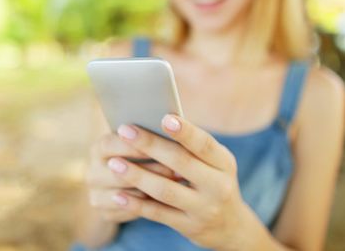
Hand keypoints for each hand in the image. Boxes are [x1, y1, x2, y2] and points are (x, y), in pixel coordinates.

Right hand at [86, 132, 179, 223]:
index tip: (159, 144)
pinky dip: (148, 208)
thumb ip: (149, 135)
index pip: (110, 144)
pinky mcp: (105, 213)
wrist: (128, 186)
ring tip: (178, 185)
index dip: (133, 145)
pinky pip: (127, 212)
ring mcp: (96, 194)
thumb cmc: (142, 154)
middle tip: (178, 169)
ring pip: (124, 195)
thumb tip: (172, 123)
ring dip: (151, 190)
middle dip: (149, 170)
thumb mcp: (141, 143)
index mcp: (99, 148)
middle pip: (116, 172)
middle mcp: (93, 172)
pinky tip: (169, 202)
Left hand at [106, 115, 249, 249]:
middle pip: (181, 163)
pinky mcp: (189, 227)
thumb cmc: (212, 181)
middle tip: (125, 131)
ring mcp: (204, 209)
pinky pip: (158, 214)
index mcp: (224, 162)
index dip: (185, 132)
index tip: (164, 118)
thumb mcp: (214, 163)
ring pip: (165, 190)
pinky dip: (136, 204)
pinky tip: (118, 194)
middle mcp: (218, 186)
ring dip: (137, 176)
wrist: (230, 226)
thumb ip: (191, 146)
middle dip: (150, 145)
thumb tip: (154, 120)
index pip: (204, 144)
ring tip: (114, 164)